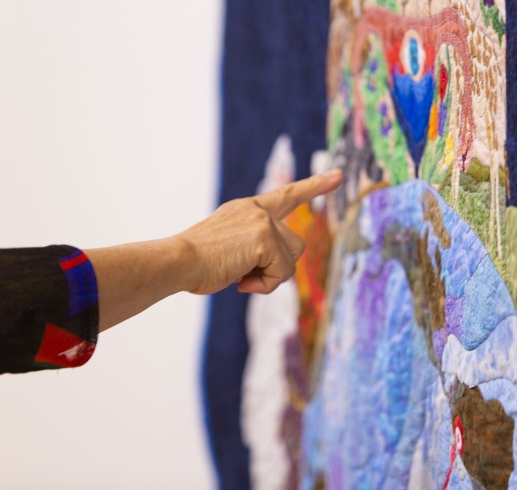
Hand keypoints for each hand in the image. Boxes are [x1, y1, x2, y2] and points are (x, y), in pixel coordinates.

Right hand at [178, 169, 342, 294]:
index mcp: (247, 209)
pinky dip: (265, 285)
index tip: (338, 176)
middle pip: (296, 244)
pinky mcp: (264, 236)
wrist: (178, 261)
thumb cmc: (197, 264)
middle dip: (278, 266)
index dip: (314, 186)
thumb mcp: (229, 249)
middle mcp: (257, 210)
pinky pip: (281, 272)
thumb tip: (276, 268)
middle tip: (246, 275)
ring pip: (291, 258)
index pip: (286, 195)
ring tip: (240, 276)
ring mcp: (262, 221)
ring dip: (270, 276)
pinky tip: (241, 281)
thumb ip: (254, 249)